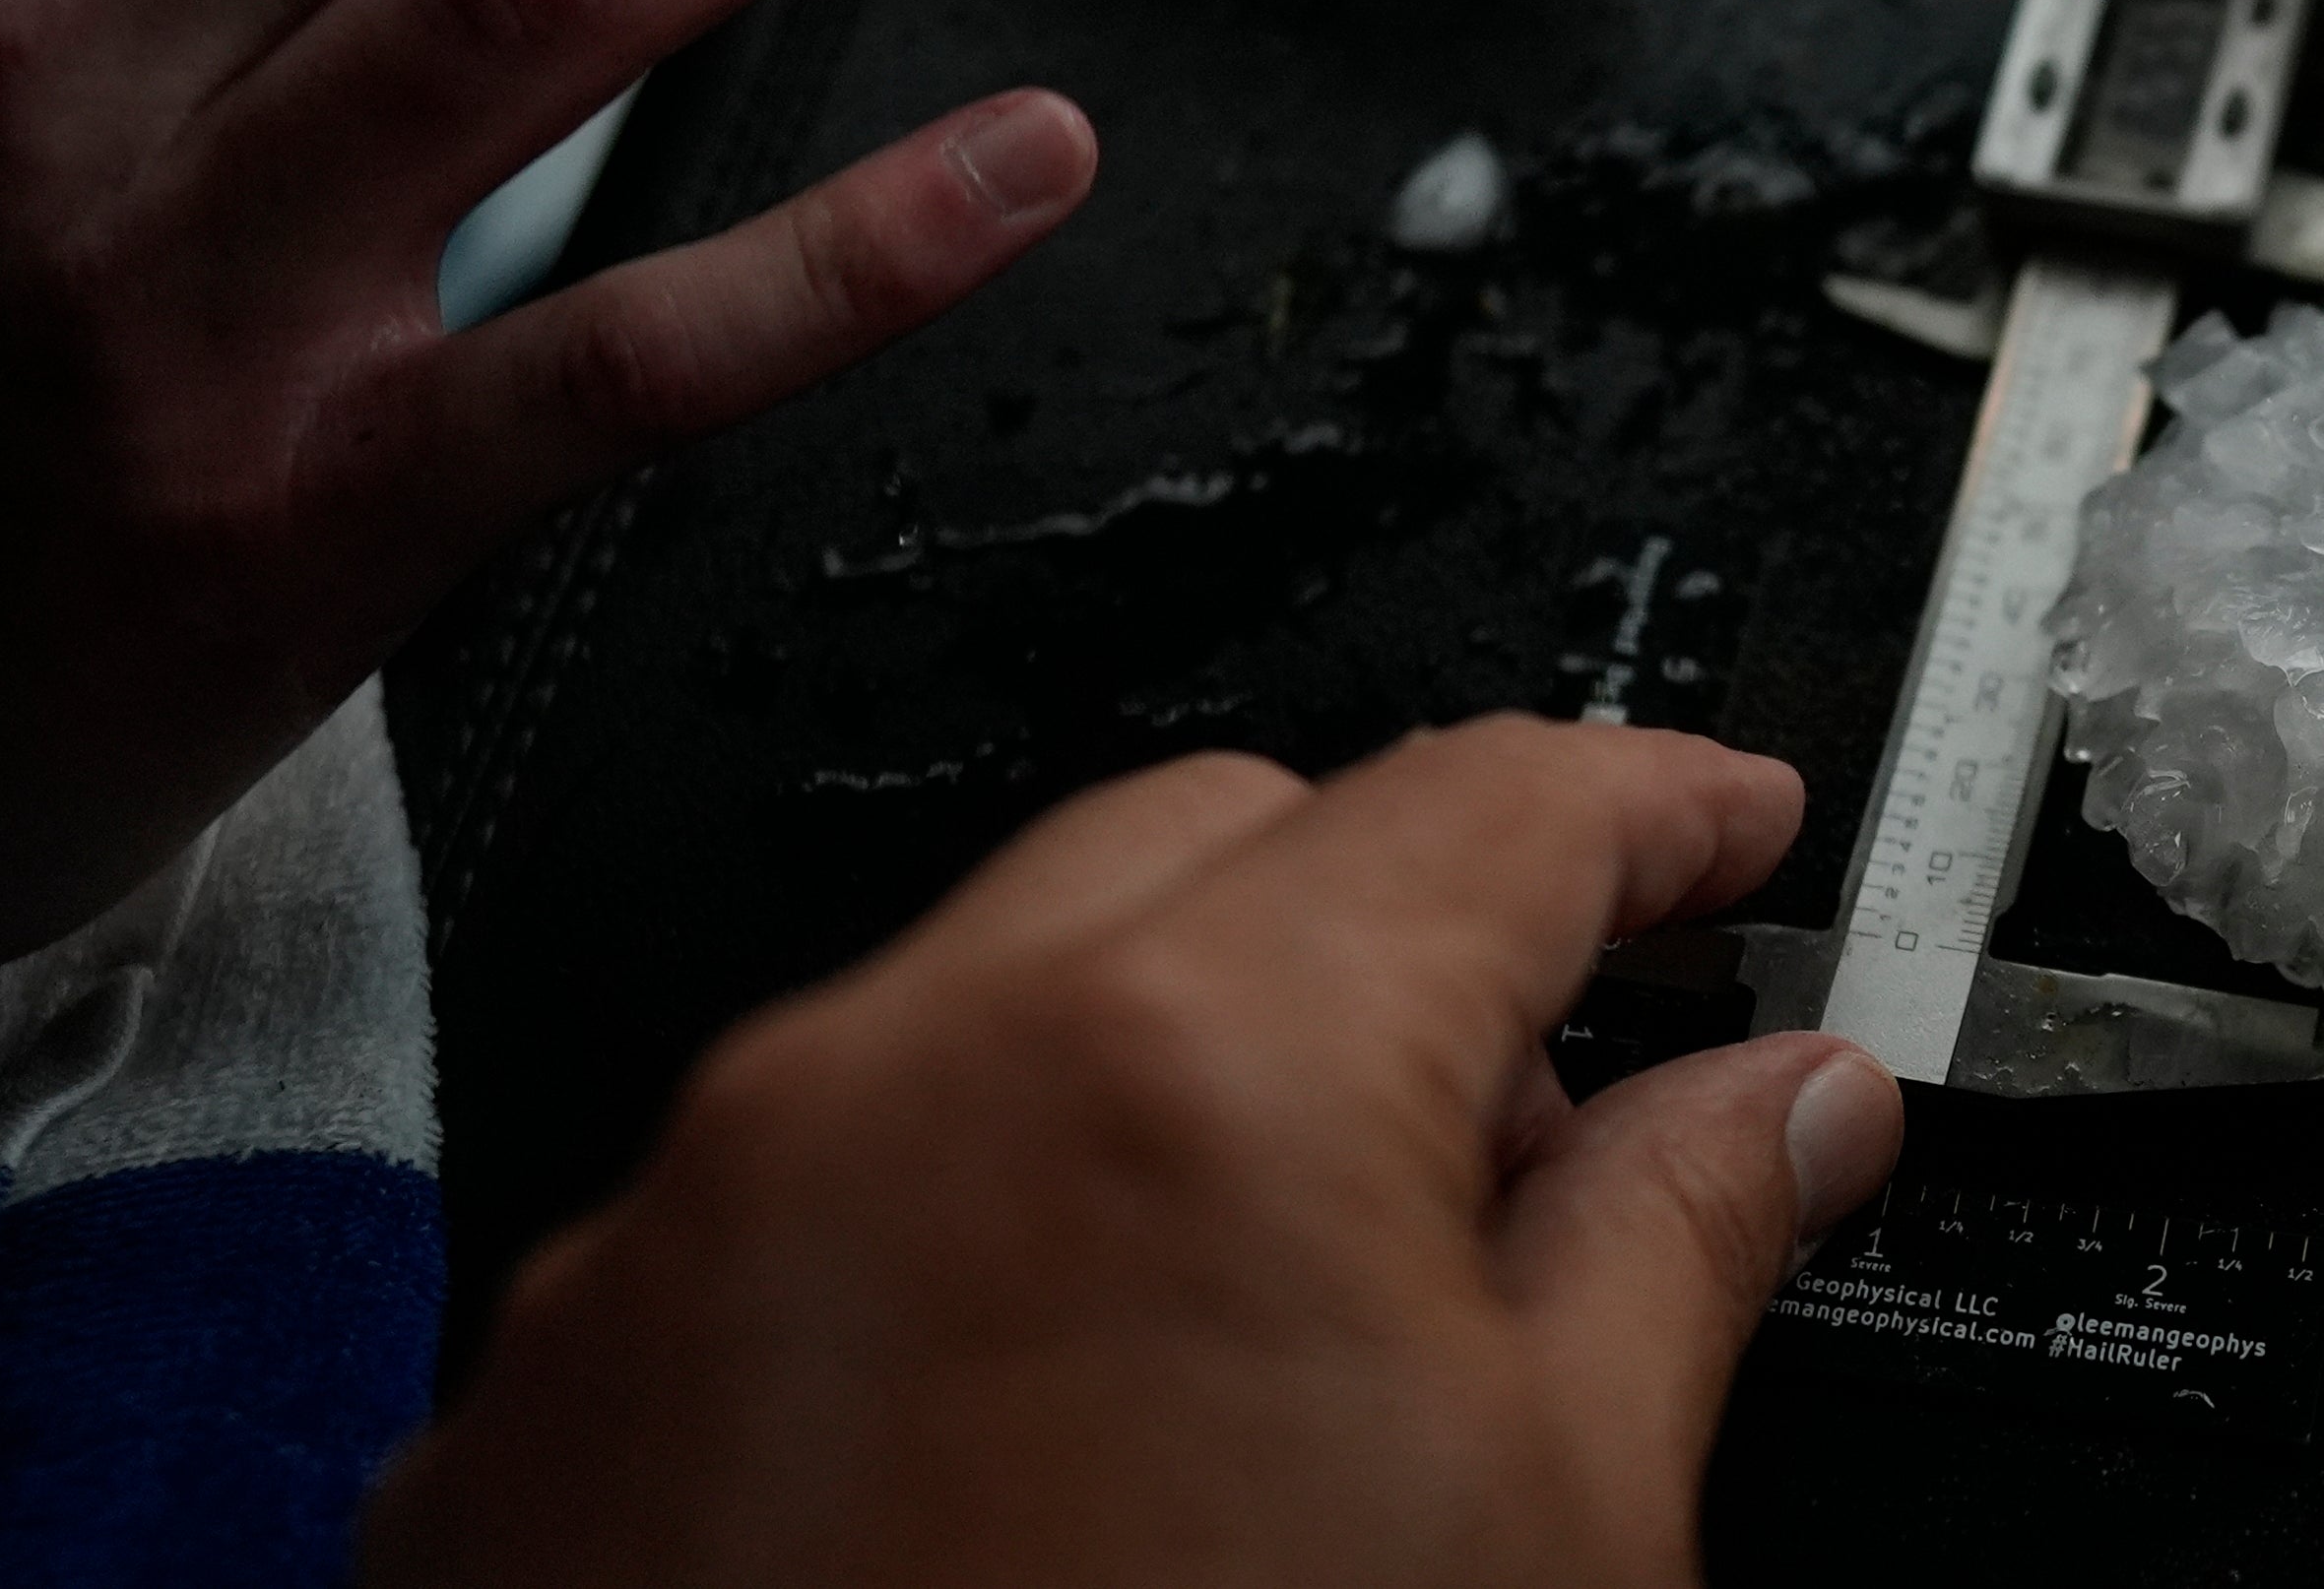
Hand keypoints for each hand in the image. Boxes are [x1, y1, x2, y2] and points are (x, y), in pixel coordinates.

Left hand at [366, 719, 1903, 1586]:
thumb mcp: (1550, 1548)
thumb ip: (1673, 1257)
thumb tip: (1776, 1117)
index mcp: (1196, 1080)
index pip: (1495, 808)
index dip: (1656, 812)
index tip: (1719, 841)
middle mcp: (896, 1086)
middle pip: (1217, 855)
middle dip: (1399, 938)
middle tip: (1536, 1134)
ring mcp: (682, 1237)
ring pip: (984, 1016)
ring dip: (1160, 1097)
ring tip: (1279, 1350)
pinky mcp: (548, 1396)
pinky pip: (795, 1207)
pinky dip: (955, 1253)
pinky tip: (1050, 1459)